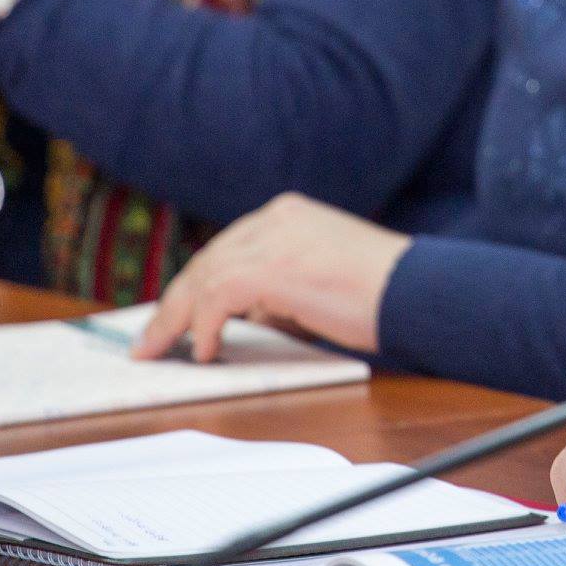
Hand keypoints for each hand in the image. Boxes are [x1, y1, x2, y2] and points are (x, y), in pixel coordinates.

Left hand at [135, 193, 411, 360]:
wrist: (416, 288)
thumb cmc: (382, 290)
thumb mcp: (320, 276)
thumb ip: (280, 285)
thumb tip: (245, 314)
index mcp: (289, 214)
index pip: (226, 247)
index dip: (194, 285)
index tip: (172, 315)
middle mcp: (276, 218)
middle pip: (207, 261)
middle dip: (173, 304)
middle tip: (149, 341)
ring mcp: (272, 240)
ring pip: (202, 278)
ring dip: (174, 320)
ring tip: (158, 352)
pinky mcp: (270, 268)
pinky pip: (215, 299)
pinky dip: (201, 328)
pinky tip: (205, 351)